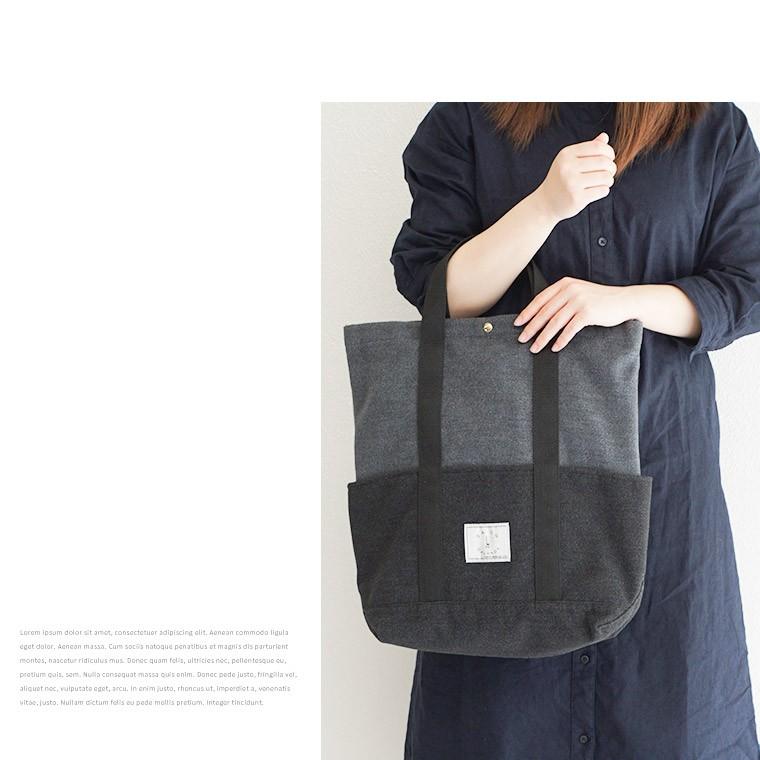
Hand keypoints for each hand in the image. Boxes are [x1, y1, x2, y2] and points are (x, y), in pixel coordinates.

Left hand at [513, 277, 633, 352]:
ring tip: (535, 347)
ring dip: (543, 337)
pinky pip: (569, 329)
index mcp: (564, 284)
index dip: (527, 312)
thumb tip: (540, 315)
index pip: (540, 299)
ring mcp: (579, 301)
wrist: (624, 300)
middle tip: (522, 339)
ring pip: (554, 322)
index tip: (517, 323)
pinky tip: (554, 348)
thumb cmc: (599, 299)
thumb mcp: (578, 292)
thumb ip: (561, 298)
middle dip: (531, 327)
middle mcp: (570, 290)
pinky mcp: (587, 313)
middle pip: (544, 312)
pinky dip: (561, 340)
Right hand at [532, 133, 616, 222]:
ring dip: (609, 180)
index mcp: (566, 154)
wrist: (546, 203)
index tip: (610, 159)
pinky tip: (596, 191)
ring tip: (603, 182)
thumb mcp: (570, 160)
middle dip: (611, 167)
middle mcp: (568, 167)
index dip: (609, 152)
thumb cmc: (561, 179)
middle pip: (604, 162)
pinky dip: (604, 190)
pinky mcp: (577, 198)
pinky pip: (603, 190)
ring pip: (605, 177)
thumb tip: (605, 137)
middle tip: (609, 173)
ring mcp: (571, 183)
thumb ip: (587, 149)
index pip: (598, 147)